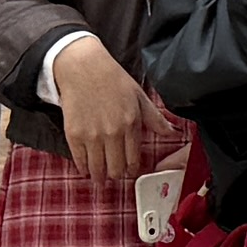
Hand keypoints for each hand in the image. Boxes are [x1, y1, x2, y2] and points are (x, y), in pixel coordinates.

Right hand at [51, 32, 150, 181]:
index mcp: (131, 124)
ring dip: (100, 177)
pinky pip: (79, 161)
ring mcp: (91, 135)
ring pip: (98, 169)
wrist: (83, 67)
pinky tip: (86, 169)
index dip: (132, 170)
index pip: (133, 160)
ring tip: (100, 178)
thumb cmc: (113, 79)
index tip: (130, 171)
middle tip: (115, 175)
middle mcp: (112, 133)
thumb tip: (173, 132)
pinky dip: (83, 168)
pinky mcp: (74, 134)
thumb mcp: (139, 96)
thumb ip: (155, 118)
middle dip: (116, 175)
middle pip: (115, 169)